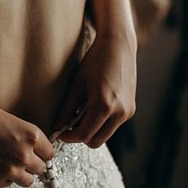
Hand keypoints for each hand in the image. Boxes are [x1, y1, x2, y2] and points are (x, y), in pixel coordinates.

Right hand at [0, 98, 54, 187]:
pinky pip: (7, 184)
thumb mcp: (8, 117)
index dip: (41, 151)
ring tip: (7, 163)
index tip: (34, 151)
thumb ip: (24, 134)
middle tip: (17, 156)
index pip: (49, 153)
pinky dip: (3, 178)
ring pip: (28, 180)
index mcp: (31, 136)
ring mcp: (10, 169)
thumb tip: (30, 146)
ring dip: (20, 173)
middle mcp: (25, 155)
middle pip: (41, 168)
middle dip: (31, 163)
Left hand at [52, 32, 135, 147]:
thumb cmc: (95, 61)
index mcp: (104, 106)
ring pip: (105, 135)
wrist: (118, 47)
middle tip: (68, 126)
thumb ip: (67, 108)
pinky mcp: (131, 109)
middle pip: (96, 141)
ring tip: (79, 114)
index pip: (85, 135)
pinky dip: (101, 123)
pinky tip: (91, 108)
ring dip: (91, 130)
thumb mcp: (77, 84)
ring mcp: (128, 112)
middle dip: (80, 137)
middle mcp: (120, 112)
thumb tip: (57, 126)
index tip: (59, 133)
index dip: (69, 137)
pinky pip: (113, 125)